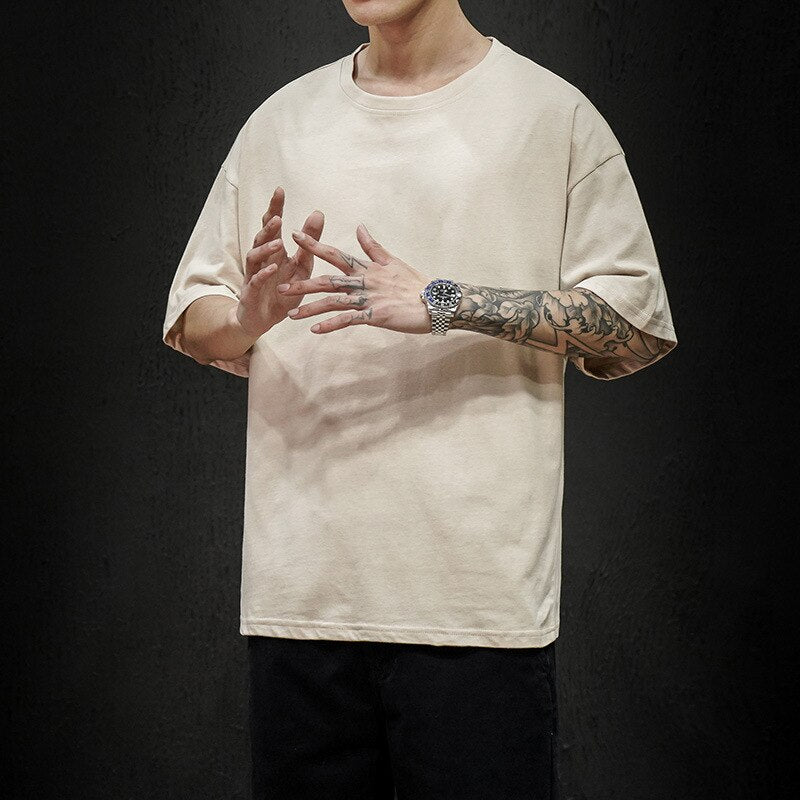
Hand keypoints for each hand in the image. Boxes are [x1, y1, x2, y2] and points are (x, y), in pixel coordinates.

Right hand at [233, 187, 324, 337]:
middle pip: (261, 237)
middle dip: (267, 226)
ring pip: (254, 257)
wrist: (263, 319)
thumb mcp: (301, 266)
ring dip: (265, 249)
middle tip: (277, 216)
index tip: (280, 189)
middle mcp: (262, 259)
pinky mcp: (251, 293)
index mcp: (274, 251)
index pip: (273, 225)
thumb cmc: (283, 290)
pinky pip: (255, 281)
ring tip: (278, 242)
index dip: (275, 208)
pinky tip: (272, 268)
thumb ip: (309, 243)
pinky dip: (263, 274)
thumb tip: (318, 212)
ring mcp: (254, 275)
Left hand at [278, 223, 433, 334]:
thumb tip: (359, 226)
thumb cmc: (416, 284)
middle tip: (280, 285)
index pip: (336, 254)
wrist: (436, 302)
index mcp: (367, 268)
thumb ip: (372, 247)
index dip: (315, 245)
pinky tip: (315, 330)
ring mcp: (369, 299)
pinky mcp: (375, 316)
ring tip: (291, 315)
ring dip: (311, 308)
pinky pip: (349, 320)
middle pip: (328, 280)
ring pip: (334, 302)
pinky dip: (332, 324)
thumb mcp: (393, 261)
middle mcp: (364, 282)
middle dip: (303, 283)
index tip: (295, 236)